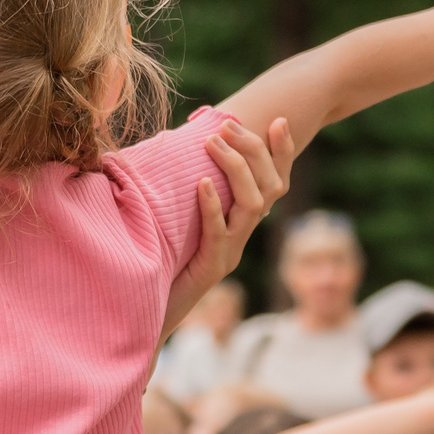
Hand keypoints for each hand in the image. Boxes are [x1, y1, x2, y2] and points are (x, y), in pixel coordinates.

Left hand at [162, 118, 294, 335]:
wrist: (151, 313)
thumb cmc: (161, 261)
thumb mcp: (178, 219)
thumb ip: (184, 187)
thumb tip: (170, 141)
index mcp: (241, 223)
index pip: (275, 182)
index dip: (282, 153)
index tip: (280, 120)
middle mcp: (243, 236)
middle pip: (271, 188)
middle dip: (254, 151)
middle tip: (229, 126)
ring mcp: (231, 252)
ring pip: (253, 206)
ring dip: (236, 169)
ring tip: (214, 143)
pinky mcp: (213, 267)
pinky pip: (219, 233)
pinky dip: (212, 205)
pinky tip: (202, 183)